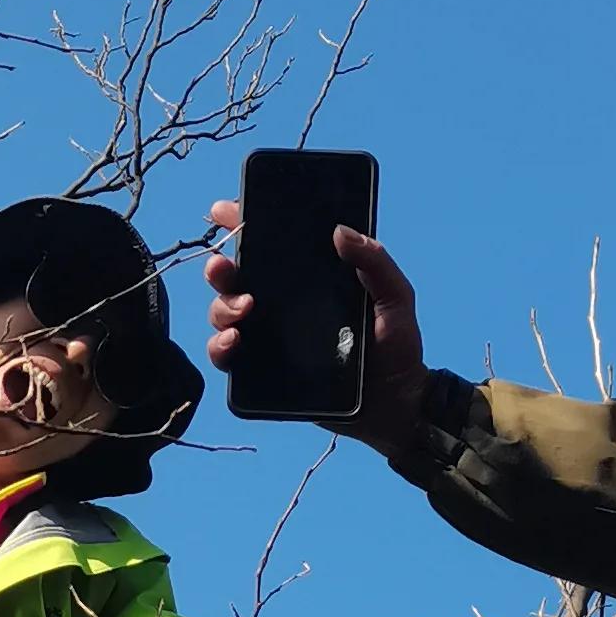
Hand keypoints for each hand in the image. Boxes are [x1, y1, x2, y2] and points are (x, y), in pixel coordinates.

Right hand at [204, 203, 434, 455]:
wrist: (394, 405)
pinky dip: (219, 346)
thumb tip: (339, 231)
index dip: (242, 223)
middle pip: (235, 276)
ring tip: (244, 311)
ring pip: (224, 311)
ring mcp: (269, 336)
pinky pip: (226, 356)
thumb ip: (376, 262)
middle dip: (219, 266)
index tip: (226, 211)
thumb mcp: (395, 297)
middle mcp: (282, 303)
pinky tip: (234, 340)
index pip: (270, 244)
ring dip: (222, 305)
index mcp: (310, 278)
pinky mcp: (262, 371)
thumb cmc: (396, 346)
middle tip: (223, 267)